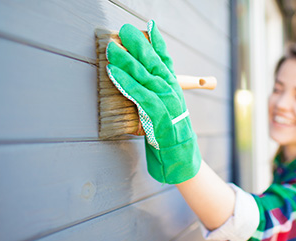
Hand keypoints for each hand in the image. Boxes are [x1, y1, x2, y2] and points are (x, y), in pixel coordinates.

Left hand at [106, 20, 200, 183]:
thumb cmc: (171, 136)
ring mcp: (167, 103)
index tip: (150, 26)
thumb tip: (138, 87)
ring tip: (113, 48)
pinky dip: (127, 83)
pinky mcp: (158, 116)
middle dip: (140, 45)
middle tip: (125, 30)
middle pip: (155, 64)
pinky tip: (114, 73)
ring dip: (128, 61)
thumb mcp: (166, 112)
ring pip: (146, 77)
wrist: (182, 158)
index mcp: (175, 89)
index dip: (159, 43)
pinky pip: (140, 95)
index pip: (167, 61)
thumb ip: (154, 99)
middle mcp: (173, 92)